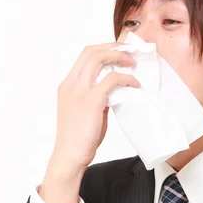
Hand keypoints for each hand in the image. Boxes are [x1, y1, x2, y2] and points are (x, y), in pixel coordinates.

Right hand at [50, 42, 139, 171]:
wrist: (69, 155)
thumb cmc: (77, 138)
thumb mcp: (84, 111)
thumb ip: (95, 96)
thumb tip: (114, 90)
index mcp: (67, 85)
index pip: (84, 56)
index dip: (103, 49)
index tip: (118, 50)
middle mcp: (71, 84)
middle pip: (91, 51)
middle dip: (112, 47)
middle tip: (129, 51)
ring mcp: (80, 91)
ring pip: (99, 59)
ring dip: (119, 56)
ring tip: (132, 63)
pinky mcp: (92, 101)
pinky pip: (112, 80)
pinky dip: (126, 79)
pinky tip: (135, 85)